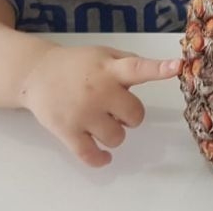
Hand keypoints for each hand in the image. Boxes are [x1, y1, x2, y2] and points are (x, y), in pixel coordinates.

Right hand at [20, 45, 180, 166]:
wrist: (36, 73)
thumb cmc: (76, 65)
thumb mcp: (103, 54)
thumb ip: (128, 64)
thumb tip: (156, 71)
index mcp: (109, 69)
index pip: (138, 68)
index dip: (159, 69)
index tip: (177, 67)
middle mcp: (98, 90)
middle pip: (134, 115)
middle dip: (130, 115)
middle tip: (115, 108)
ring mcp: (82, 112)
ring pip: (117, 138)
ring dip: (114, 133)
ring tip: (100, 121)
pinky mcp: (67, 131)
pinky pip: (91, 154)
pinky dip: (100, 158)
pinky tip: (103, 155)